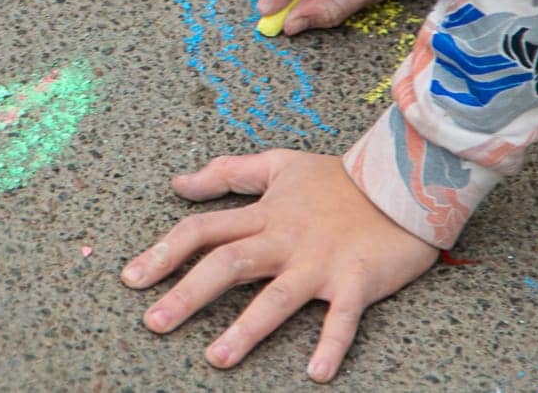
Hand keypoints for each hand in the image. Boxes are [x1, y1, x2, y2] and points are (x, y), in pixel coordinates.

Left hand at [121, 150, 438, 382]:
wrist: (405, 181)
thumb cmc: (339, 178)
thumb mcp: (279, 164)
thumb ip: (229, 172)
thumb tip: (179, 183)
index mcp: (264, 214)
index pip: (203, 231)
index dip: (164, 252)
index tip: (132, 279)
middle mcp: (285, 239)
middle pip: (228, 264)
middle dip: (187, 294)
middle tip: (154, 323)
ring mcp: (320, 261)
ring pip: (276, 296)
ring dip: (246, 328)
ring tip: (217, 359)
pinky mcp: (358, 280)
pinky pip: (343, 316)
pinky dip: (332, 343)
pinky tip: (316, 372)